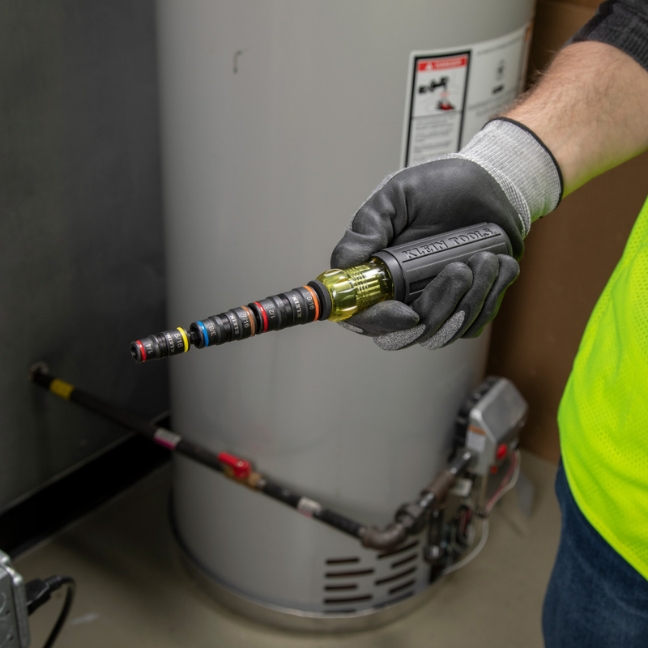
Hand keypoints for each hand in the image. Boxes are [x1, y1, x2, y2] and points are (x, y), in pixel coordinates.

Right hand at [331, 119, 561, 349]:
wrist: (490, 184)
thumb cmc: (441, 188)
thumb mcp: (395, 197)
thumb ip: (366, 229)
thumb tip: (342, 265)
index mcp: (376, 273)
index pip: (363, 316)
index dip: (380, 322)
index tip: (406, 313)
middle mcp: (401, 295)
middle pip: (405, 334)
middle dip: (436, 309)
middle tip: (458, 270)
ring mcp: (434, 305)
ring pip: (443, 332)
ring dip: (469, 298)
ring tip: (483, 258)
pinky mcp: (465, 308)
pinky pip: (473, 324)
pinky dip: (490, 296)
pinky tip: (497, 265)